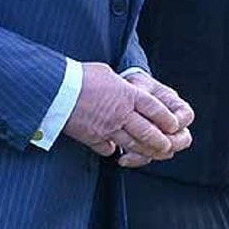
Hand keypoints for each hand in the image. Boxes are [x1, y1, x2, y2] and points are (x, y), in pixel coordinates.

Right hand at [63, 62, 178, 159]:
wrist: (53, 88)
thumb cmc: (78, 75)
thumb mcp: (107, 74)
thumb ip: (121, 86)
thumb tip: (124, 88)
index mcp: (128, 95)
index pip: (156, 110)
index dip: (168, 119)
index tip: (174, 126)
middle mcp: (122, 113)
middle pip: (149, 132)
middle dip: (161, 141)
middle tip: (168, 146)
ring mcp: (108, 127)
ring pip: (133, 144)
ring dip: (144, 151)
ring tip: (152, 155)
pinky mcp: (92, 137)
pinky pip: (107, 149)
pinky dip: (112, 151)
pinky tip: (114, 152)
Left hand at [117, 71, 193, 167]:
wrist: (122, 94)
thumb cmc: (135, 86)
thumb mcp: (139, 84)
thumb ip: (143, 91)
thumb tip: (142, 95)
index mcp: (176, 106)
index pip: (186, 117)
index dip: (177, 123)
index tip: (167, 125)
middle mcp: (173, 123)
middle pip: (183, 139)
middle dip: (171, 144)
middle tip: (157, 146)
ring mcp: (162, 136)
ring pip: (167, 152)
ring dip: (153, 154)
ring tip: (135, 154)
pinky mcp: (148, 145)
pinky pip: (148, 157)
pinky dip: (137, 159)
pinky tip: (122, 159)